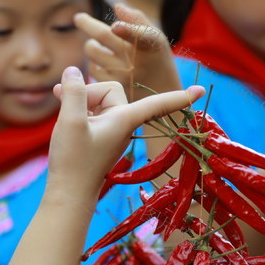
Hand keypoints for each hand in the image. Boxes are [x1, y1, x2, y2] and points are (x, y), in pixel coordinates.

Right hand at [48, 66, 202, 195]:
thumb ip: (74, 92)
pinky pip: (93, 111)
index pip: (158, 104)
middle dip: (86, 93)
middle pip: (109, 90)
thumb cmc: (73, 161)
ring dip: (79, 101)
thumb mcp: (71, 121)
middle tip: (65, 104)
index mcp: (125, 120)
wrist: (68, 193)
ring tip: (62, 113)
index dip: (179, 97)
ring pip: (98, 100)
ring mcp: (111, 129)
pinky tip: (64, 116)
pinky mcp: (100, 134)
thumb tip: (74, 71)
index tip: (201, 91)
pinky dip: (78, 109)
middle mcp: (122, 123)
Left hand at [75, 4, 181, 101]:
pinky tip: (104, 65)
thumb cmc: (157, 60)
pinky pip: (92, 68)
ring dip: (92, 45)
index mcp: (151, 44)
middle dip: (86, 24)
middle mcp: (137, 60)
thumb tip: (117, 6)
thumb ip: (137, 20)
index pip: (141, 36)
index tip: (116, 26)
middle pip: (103, 36)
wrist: (161, 97)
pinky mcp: (112, 88)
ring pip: (92, 50)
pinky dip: (95, 63)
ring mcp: (123, 76)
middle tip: (79, 18)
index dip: (128, 31)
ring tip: (101, 47)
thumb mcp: (155, 39)